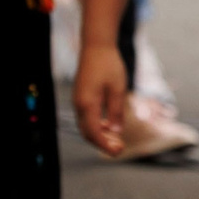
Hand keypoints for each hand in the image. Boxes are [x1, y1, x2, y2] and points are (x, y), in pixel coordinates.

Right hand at [74, 43, 128, 157]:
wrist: (96, 47)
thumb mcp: (118, 88)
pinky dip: (97, 126)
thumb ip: (116, 111)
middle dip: (103, 143)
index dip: (106, 144)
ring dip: (100, 135)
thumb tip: (117, 131)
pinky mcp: (81, 98)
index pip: (94, 132)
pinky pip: (87, 118)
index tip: (119, 151)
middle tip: (120, 150)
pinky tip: (110, 126)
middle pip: (88, 133)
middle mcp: (79, 105)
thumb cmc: (109, 65)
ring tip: (116, 140)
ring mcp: (78, 101)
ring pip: (87, 126)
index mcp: (87, 104)